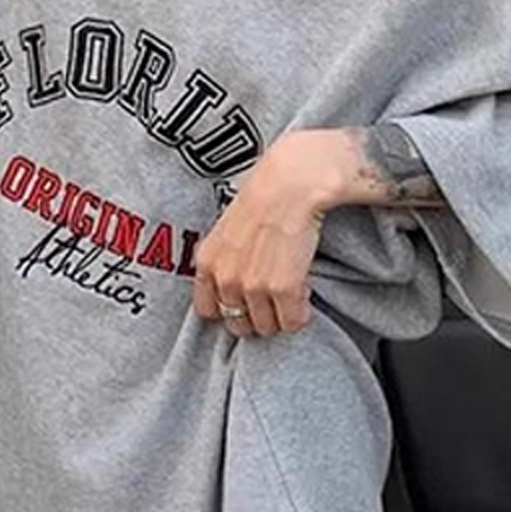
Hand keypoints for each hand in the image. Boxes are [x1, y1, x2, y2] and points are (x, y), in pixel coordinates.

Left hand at [192, 132, 343, 339]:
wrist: (290, 183)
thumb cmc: (264, 198)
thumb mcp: (226, 230)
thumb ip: (223, 260)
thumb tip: (230, 286)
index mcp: (206, 263)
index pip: (207, 311)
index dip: (230, 310)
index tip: (246, 302)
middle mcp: (225, 279)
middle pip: (238, 325)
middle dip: (257, 316)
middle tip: (273, 299)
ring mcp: (252, 287)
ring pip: (266, 328)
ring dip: (281, 315)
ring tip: (290, 291)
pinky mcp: (282, 290)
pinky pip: (292, 322)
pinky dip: (301, 313)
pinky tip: (304, 290)